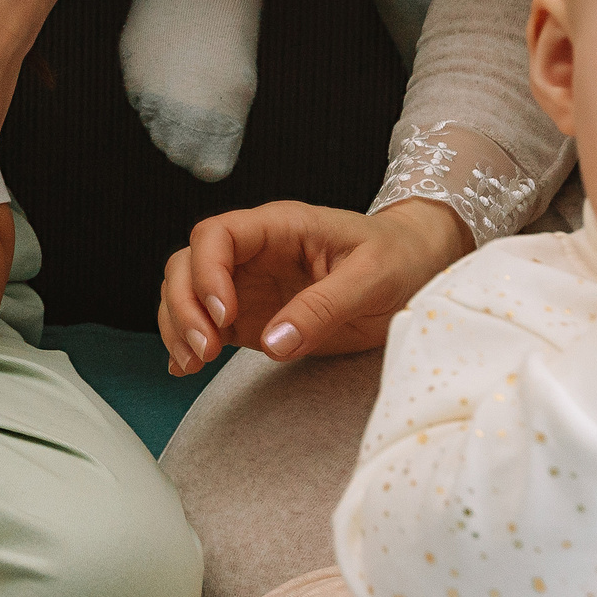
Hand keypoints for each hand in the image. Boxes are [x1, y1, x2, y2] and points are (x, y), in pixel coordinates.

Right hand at [158, 198, 472, 372]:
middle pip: (187, 264)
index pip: (216, 235)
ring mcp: (249, 285)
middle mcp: (254, 253)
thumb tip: (273, 342)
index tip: (227, 315)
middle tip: (205, 349)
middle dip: (184, 305)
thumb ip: (323, 307)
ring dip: (180, 326)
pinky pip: (207, 325)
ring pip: (187, 294)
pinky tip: (185, 368)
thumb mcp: (371, 278)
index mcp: (279, 227)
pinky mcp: (253, 316)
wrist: (416, 268)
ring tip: (195, 363)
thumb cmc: (397, 258)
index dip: (208, 272)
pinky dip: (188, 344)